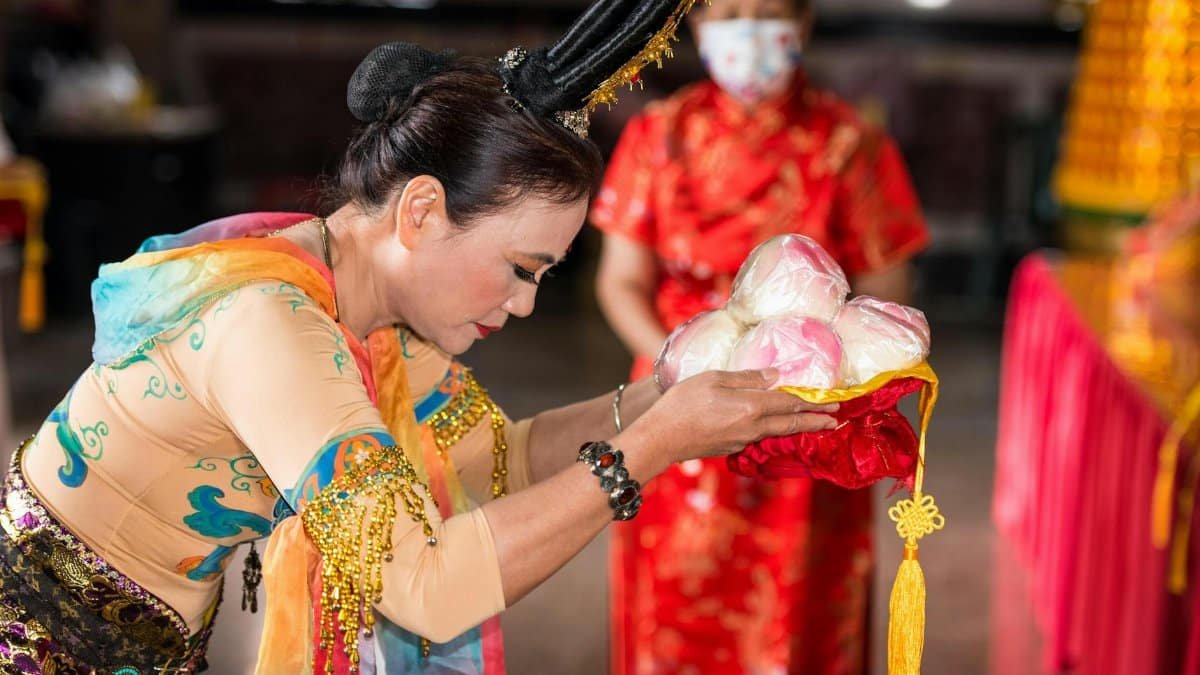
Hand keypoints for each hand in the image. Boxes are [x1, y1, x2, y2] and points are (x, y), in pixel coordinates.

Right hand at [620, 369, 837, 468]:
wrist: (660, 439)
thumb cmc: (682, 403)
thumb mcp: (713, 378)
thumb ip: (747, 378)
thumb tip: (776, 376)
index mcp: (751, 406)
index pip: (790, 402)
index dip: (813, 401)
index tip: (833, 402)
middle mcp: (752, 427)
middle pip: (790, 423)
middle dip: (815, 421)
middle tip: (835, 420)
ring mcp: (742, 441)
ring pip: (776, 432)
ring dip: (797, 427)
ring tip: (812, 424)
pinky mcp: (731, 448)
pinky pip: (759, 438)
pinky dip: (774, 431)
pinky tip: (774, 427)